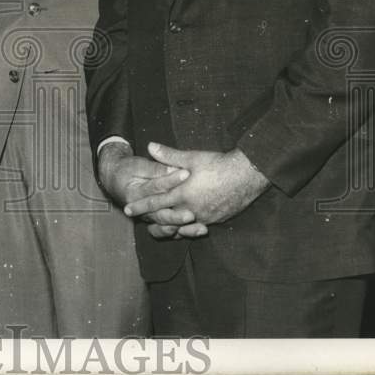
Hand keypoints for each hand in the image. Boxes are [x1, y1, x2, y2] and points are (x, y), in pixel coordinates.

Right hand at [97, 142, 200, 230]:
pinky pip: (172, 231)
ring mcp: (151, 217)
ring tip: (201, 228)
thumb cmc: (128, 169)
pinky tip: (202, 230)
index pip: (155, 187)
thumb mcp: (138, 165)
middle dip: (177, 216)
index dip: (170, 180)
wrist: (116, 180)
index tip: (186, 173)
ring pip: (166, 227)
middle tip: (191, 214)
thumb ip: (155, 168)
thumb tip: (171, 166)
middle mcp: (141, 210)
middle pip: (160, 214)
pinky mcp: (159, 220)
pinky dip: (186, 232)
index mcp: (134, 194)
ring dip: (184, 228)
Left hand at [126, 144, 269, 234]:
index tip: (127, 208)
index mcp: (182, 194)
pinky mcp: (217, 220)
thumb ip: (169, 155)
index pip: (155, 202)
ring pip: (182, 227)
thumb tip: (150, 146)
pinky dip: (188, 228)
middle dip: (151, 220)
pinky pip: (197, 227)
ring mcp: (205, 217)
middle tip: (139, 223)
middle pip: (166, 218)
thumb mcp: (191, 157)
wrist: (247, 175)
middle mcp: (192, 209)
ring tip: (159, 228)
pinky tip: (184, 227)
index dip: (140, 205)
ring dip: (170, 227)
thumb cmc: (218, 164)